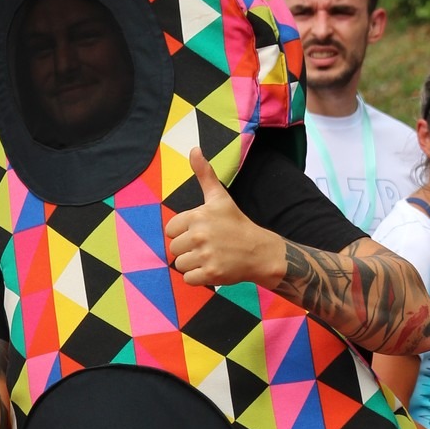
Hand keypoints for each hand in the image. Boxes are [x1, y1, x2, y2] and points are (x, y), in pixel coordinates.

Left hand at [165, 148, 285, 288]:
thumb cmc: (236, 224)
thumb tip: (194, 149)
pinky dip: (198, 277)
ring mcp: (205, 255)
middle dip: (188, 250)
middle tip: (208, 246)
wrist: (259, 251)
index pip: (171, 230)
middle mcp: (200, 234)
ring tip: (210, 257)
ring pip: (179, 265)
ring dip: (192, 264)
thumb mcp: (219, 198)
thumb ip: (204, 174)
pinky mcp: (210, 273)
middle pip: (174, 249)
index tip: (201, 232)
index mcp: (198, 216)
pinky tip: (212, 268)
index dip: (184, 232)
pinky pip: (188, 279)